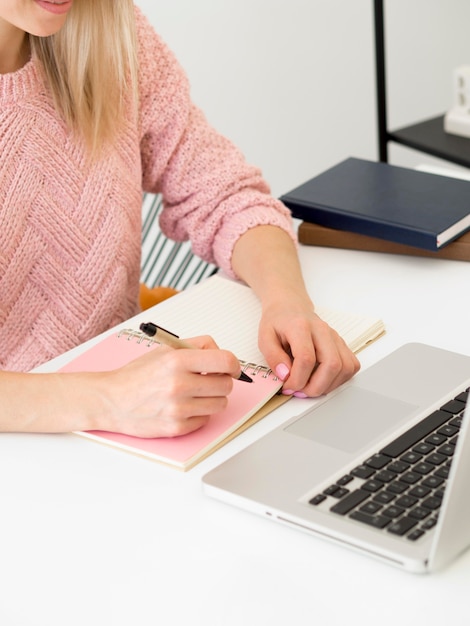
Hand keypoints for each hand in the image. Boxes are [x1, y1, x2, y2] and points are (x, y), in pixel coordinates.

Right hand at [95, 336, 241, 436]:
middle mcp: (179, 384)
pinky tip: (183, 407)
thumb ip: (196, 346)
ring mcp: (178, 408)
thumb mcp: (164, 349)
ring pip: (220, 404)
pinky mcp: (176, 427)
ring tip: (194, 394)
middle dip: (220, 381)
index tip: (232, 368)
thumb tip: (222, 354)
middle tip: (208, 381)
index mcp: (177, 360)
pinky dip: (199, 414)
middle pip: (226, 385)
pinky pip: (205, 419)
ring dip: (211, 399)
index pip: (226, 361)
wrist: (111, 400)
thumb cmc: (137, 375)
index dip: (234, 365)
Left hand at [258, 294, 359, 397]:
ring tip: (311, 386)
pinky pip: (351, 365)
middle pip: (332, 364)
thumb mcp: (264, 337)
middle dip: (316, 386)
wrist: (290, 307)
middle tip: (301, 391)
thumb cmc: (279, 321)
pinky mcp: (341, 344)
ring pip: (345, 367)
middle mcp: (322, 330)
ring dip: (328, 385)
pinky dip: (340, 379)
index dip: (297, 379)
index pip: (306, 358)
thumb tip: (285, 375)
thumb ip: (273, 357)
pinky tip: (324, 380)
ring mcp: (334, 337)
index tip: (288, 386)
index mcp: (300, 326)